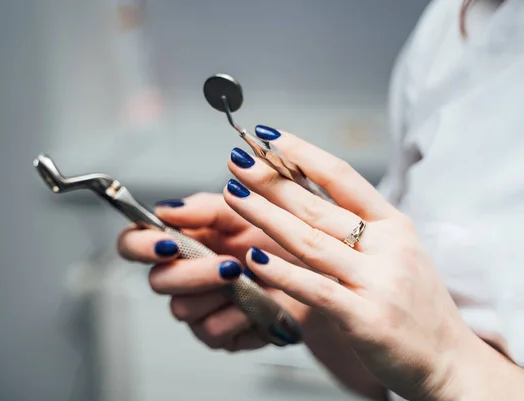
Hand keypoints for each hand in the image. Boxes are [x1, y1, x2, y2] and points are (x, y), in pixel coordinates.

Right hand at [117, 192, 310, 350]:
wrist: (314, 265)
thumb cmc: (274, 234)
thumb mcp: (240, 210)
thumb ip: (202, 208)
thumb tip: (165, 209)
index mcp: (179, 240)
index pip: (134, 245)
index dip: (141, 246)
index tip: (165, 243)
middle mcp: (181, 276)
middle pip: (158, 282)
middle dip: (192, 273)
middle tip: (229, 264)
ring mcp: (197, 307)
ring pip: (182, 309)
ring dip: (218, 292)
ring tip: (250, 278)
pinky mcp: (219, 334)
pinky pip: (212, 331)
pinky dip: (237, 315)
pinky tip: (258, 301)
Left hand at [223, 128, 483, 400]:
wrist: (449, 359)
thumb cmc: (413, 303)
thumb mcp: (395, 253)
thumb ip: (356, 228)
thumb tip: (302, 197)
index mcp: (394, 224)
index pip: (342, 176)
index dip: (302, 153)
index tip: (267, 136)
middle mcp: (388, 247)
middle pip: (317, 206)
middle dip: (271, 180)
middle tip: (237, 160)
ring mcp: (378, 282)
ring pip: (310, 241)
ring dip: (265, 216)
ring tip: (233, 195)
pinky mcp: (366, 319)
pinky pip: (315, 289)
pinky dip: (281, 273)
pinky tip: (252, 258)